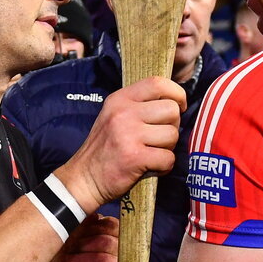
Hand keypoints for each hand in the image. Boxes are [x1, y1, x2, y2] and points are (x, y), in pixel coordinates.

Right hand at [55, 77, 185, 211]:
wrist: (84, 178)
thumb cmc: (104, 149)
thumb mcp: (114, 116)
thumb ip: (139, 106)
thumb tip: (173, 102)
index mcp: (119, 99)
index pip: (157, 83)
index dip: (176, 93)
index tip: (178, 106)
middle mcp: (123, 113)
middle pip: (171, 110)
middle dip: (172, 126)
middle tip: (159, 138)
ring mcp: (129, 134)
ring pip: (172, 135)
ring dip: (167, 148)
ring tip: (151, 153)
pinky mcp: (135, 157)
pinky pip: (168, 158)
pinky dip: (163, 167)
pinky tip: (149, 167)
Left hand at [59, 214, 118, 261]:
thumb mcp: (71, 239)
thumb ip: (82, 225)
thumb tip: (94, 215)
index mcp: (115, 234)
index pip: (110, 226)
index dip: (89, 229)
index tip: (70, 234)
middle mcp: (124, 250)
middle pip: (106, 242)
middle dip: (82, 246)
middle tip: (64, 251)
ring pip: (104, 259)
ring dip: (80, 261)